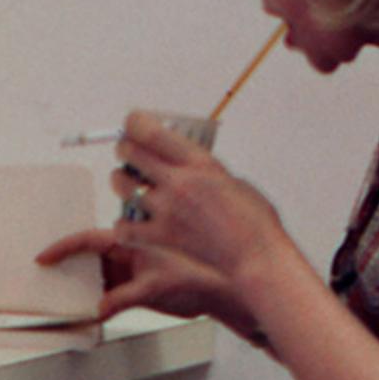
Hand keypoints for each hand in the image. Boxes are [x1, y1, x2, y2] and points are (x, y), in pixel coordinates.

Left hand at [34, 114, 301, 327]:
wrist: (257, 256)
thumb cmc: (253, 219)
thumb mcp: (230, 178)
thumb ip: (201, 168)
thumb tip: (178, 161)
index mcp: (199, 161)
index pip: (147, 129)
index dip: (133, 123)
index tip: (134, 126)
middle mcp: (178, 181)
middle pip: (128, 152)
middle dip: (126, 150)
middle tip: (131, 156)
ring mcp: (168, 209)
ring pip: (121, 185)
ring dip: (122, 183)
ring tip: (133, 188)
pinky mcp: (162, 237)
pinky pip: (124, 227)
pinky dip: (125, 226)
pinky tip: (135, 225)